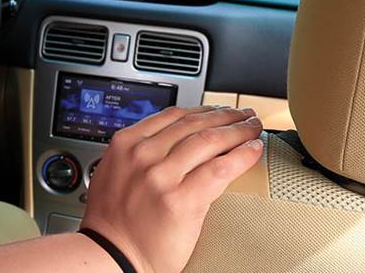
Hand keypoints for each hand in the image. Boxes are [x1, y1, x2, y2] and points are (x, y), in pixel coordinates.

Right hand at [81, 106, 262, 272]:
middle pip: (195, 123)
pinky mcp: (182, 199)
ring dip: (238, 131)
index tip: (218, 110)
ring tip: (253, 129)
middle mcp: (143, 154)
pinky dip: (241, 156)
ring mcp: (162, 176)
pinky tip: (253, 150)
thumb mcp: (114, 171)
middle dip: (225, 116)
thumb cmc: (112, 222)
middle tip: (243, 115)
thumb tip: (171, 142)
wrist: (111, 256)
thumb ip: (138, 152)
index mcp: (126, 143)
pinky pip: (221, 169)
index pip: (173, 114)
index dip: (203, 109)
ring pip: (210, 140)